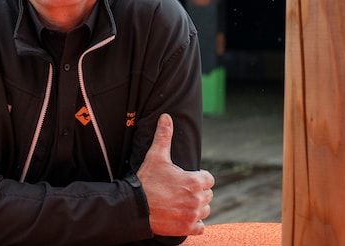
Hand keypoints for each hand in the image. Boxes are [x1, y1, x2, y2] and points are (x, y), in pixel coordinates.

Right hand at [136, 113, 214, 236]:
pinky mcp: (187, 228)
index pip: (209, 179)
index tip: (186, 179)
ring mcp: (193, 215)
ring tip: (180, 202)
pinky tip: (182, 216)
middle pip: (208, 195)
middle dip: (197, 192)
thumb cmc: (146, 180)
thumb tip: (166, 117)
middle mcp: (197, 199)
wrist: (135, 206)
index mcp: (195, 181)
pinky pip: (200, 227)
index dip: (199, 177)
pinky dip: (194, 223)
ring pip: (204, 210)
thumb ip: (164, 136)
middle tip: (180, 190)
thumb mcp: (156, 156)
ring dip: (196, 207)